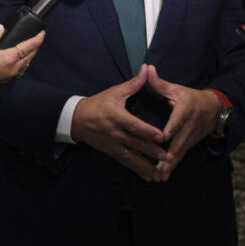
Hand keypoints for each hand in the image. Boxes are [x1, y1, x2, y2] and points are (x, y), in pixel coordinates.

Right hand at [0, 24, 44, 98]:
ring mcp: (10, 75)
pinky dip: (24, 61)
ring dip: (31, 54)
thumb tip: (2, 28)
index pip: (29, 46)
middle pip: (30, 55)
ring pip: (26, 63)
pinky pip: (20, 69)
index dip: (37, 39)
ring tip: (30, 46)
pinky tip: (20, 57)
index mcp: (9, 58)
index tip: (42, 32)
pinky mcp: (5, 79)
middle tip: (38, 37)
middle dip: (36, 46)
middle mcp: (13, 67)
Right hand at [71, 66, 166, 181]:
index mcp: (117, 116)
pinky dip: (137, 170)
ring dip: (146, 166)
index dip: (148, 132)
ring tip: (160, 174)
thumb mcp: (114, 91)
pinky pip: (126, 162)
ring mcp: (113, 144)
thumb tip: (148, 69)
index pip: (134, 125)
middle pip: (136, 144)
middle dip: (152, 152)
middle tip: (168, 158)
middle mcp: (115, 133)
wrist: (76, 119)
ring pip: (132, 157)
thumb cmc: (98, 103)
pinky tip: (149, 176)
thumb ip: (134, 83)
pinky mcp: (111, 152)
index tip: (162, 137)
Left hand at [143, 65, 220, 180]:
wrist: (214, 109)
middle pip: (179, 142)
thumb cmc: (190, 97)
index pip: (177, 121)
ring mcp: (191, 137)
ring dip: (170, 165)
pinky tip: (163, 176)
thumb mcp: (177, 89)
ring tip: (159, 176)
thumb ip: (160, 83)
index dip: (170, 130)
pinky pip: (180, 156)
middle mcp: (189, 126)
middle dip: (169, 155)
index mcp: (185, 110)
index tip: (161, 138)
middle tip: (159, 165)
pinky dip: (172, 166)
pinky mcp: (190, 144)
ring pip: (179, 153)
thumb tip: (147, 69)